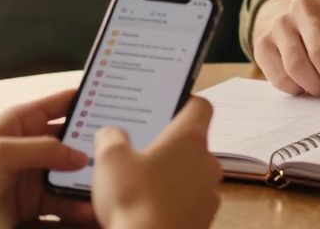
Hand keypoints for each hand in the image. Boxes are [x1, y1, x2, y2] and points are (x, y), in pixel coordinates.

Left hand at [0, 89, 94, 226]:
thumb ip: (42, 148)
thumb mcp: (0, 152)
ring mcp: (30, 180)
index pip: (54, 106)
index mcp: (16, 126)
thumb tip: (78, 153)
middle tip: (116, 148)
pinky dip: (77, 208)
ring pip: (69, 178)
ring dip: (88, 183)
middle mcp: (27, 151)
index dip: (79, 100)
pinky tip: (90, 210)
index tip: (107, 97)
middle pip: (69, 144)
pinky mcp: (30, 208)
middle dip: (92, 146)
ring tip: (106, 187)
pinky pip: (62, 206)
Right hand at [93, 97, 220, 228]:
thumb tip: (112, 133)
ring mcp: (209, 193)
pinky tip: (148, 208)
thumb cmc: (134, 200)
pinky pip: (190, 202)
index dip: (184, 102)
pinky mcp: (204, 219)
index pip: (200, 106)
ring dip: (172, 176)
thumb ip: (111, 138)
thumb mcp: (110, 160)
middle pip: (193, 143)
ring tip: (141, 184)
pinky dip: (173, 201)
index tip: (166, 107)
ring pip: (192, 174)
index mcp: (189, 138)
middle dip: (169, 146)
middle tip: (141, 150)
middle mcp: (208, 162)